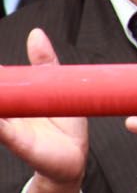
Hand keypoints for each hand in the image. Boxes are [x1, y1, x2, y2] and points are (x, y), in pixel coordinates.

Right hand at [0, 30, 87, 192]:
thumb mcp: (57, 85)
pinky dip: (0, 125)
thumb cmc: (63, 123)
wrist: (74, 158)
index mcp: (15, 98)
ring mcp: (11, 129)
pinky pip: (4, 133)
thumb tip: (35, 34)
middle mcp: (7, 113)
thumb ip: (44, 62)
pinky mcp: (21, 144)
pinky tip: (1, 118)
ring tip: (1, 95)